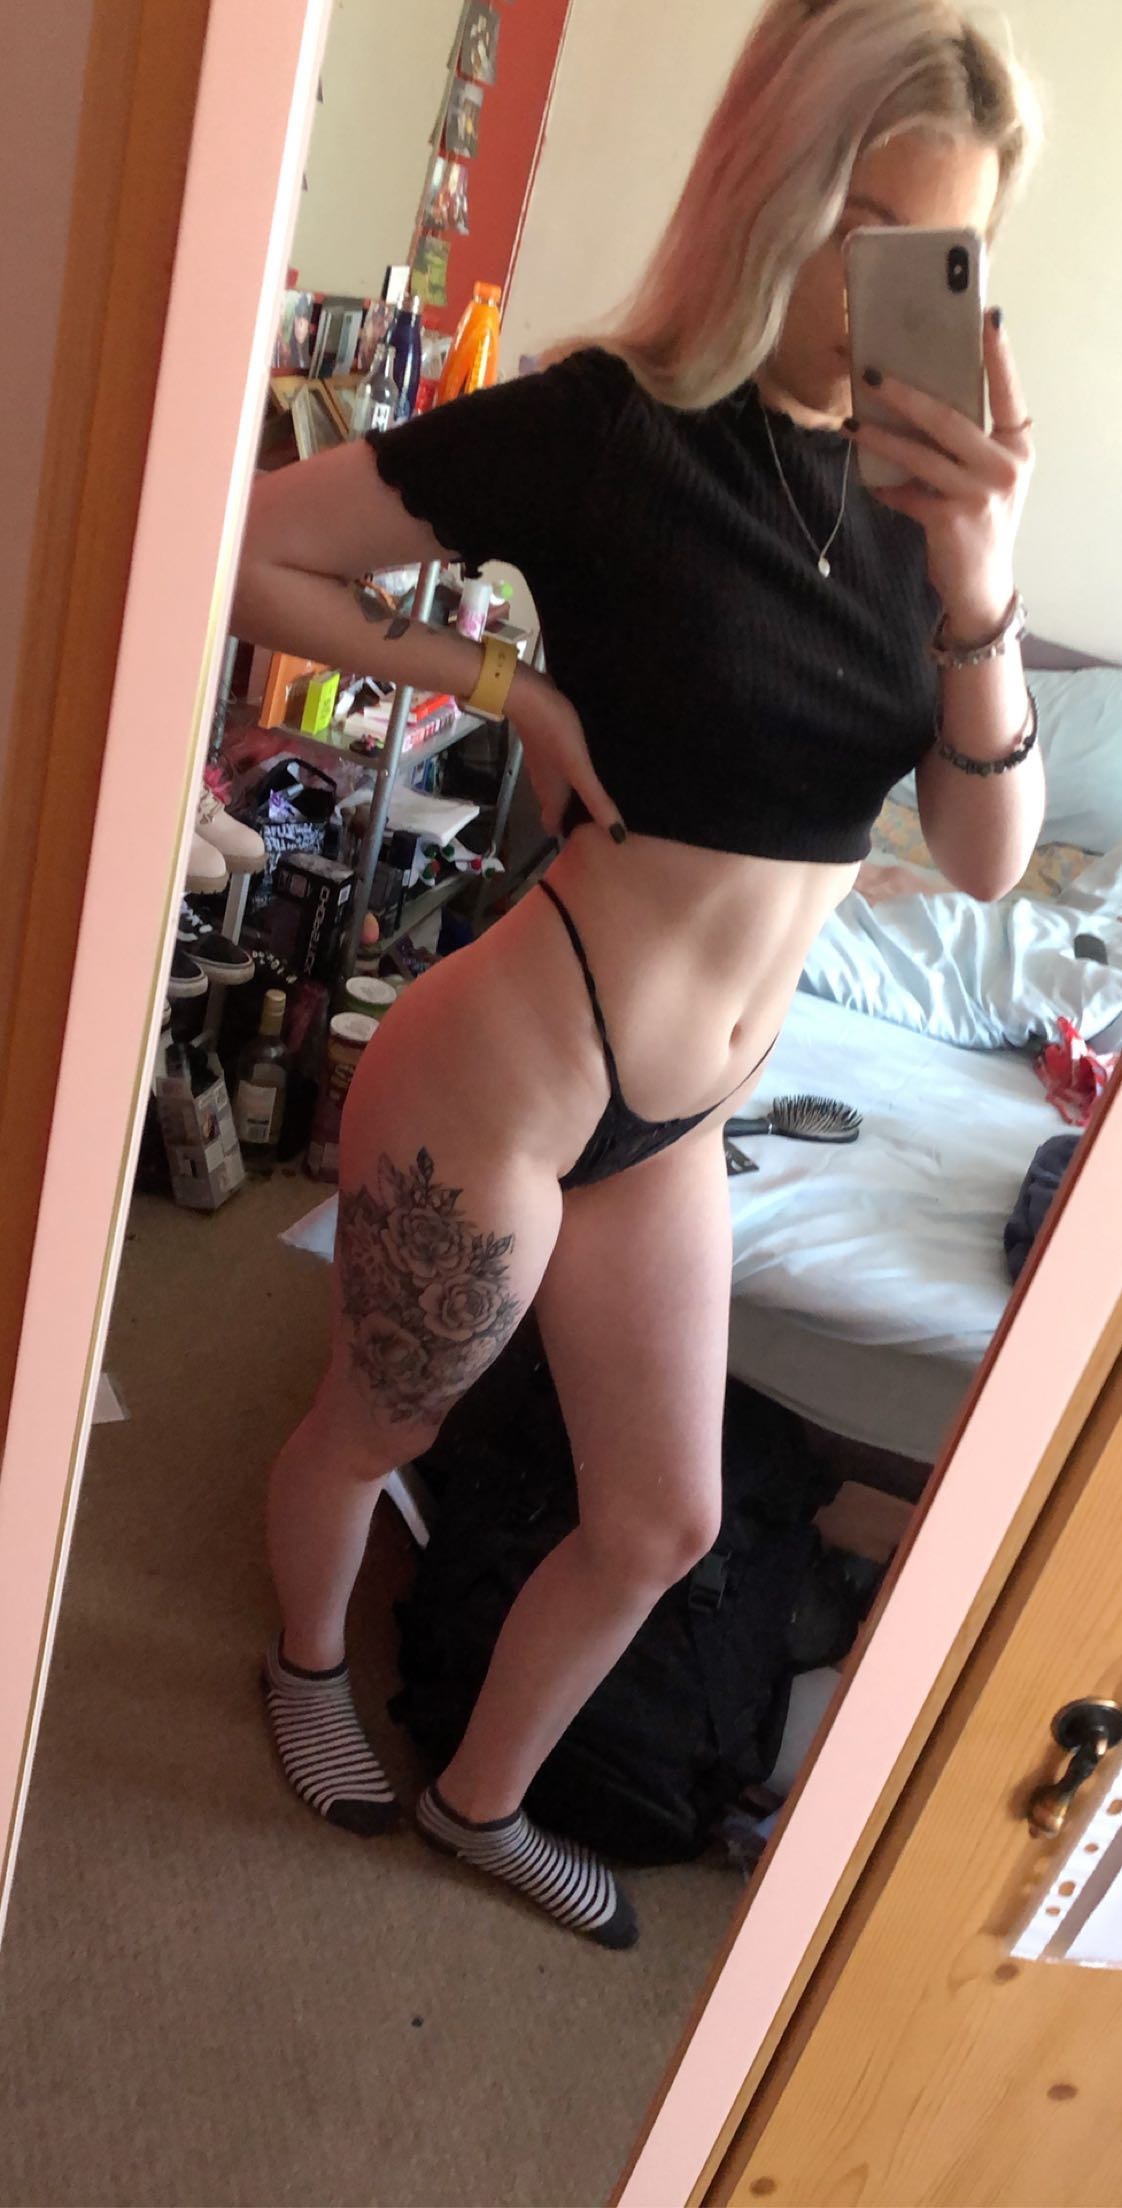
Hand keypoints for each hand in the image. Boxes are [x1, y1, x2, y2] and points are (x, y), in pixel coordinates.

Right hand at [507, 664, 625, 841]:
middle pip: (558, 807)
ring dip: (575, 794)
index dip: (569, 835)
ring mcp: (544, 763)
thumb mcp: (580, 770)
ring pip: (559, 787)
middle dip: (576, 815)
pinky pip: (561, 766)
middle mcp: (544, 783)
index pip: (554, 825)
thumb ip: (597, 800)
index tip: (590, 840)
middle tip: (603, 817)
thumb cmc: (554, 734)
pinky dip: (573, 772)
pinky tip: (589, 763)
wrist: (528, 695)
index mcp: (551, 794)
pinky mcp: (548, 743)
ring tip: (601, 792)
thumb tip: (617, 836)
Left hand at [847, 310, 1033, 635]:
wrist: (983, 584)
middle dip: (905, 394)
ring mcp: (979, 494)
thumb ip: (971, 441)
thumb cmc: (981, 518)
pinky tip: (869, 481)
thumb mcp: (989, 475)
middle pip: (949, 418)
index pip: (1009, 393)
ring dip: (880, 437)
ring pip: (920, 454)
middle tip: (871, 373)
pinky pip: (906, 493)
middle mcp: (1004, 466)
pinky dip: (885, 487)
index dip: (999, 357)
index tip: (986, 318)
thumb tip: (919, 397)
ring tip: (851, 422)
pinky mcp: (950, 519)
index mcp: (1018, 447)